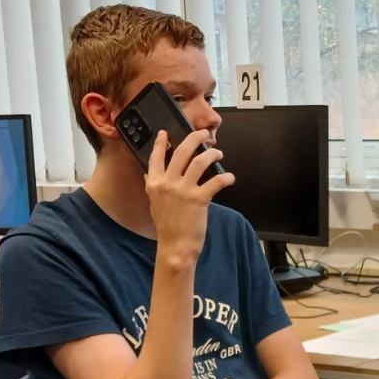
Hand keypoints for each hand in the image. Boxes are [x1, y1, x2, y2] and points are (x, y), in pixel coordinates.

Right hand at [146, 130, 234, 262]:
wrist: (175, 245)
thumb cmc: (167, 226)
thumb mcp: (154, 203)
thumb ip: (152, 186)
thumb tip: (149, 174)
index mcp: (154, 183)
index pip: (157, 158)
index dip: (162, 143)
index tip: (166, 132)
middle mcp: (167, 183)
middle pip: (182, 153)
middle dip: (194, 139)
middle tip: (204, 134)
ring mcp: (183, 190)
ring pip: (199, 161)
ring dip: (211, 154)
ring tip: (218, 153)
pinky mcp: (198, 199)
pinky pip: (216, 181)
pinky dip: (226, 177)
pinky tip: (230, 177)